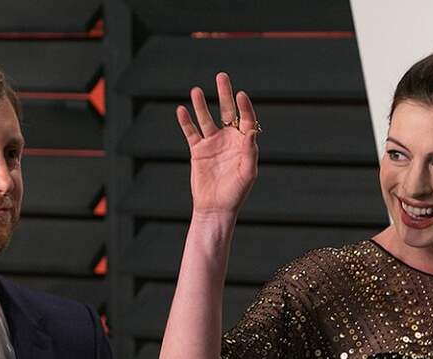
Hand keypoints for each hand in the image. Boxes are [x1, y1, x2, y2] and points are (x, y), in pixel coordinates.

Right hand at [177, 72, 259, 219]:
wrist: (215, 208)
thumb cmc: (236, 193)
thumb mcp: (247, 173)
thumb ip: (250, 151)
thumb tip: (251, 131)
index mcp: (244, 143)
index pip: (245, 119)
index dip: (244, 107)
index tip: (240, 95)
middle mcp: (228, 139)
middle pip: (226, 112)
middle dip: (224, 94)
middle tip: (221, 76)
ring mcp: (212, 143)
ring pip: (206, 119)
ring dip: (201, 105)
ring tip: (196, 90)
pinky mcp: (197, 151)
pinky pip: (191, 133)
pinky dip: (186, 122)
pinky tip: (181, 109)